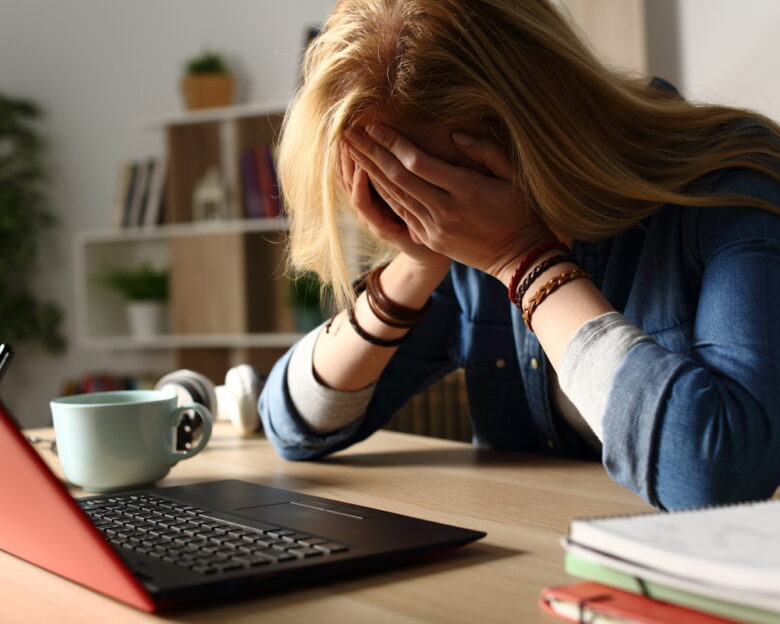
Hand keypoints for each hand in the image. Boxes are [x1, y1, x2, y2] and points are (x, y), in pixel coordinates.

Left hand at [344, 125, 554, 283]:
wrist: (520, 257)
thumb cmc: (521, 210)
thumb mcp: (514, 175)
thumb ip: (486, 150)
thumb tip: (455, 135)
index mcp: (466, 190)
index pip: (418, 163)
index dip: (393, 143)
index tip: (374, 124)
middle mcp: (445, 210)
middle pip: (398, 178)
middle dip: (370, 153)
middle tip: (348, 131)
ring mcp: (435, 228)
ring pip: (394, 196)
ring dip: (369, 171)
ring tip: (351, 149)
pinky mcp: (430, 239)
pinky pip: (400, 212)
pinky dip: (381, 193)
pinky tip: (368, 177)